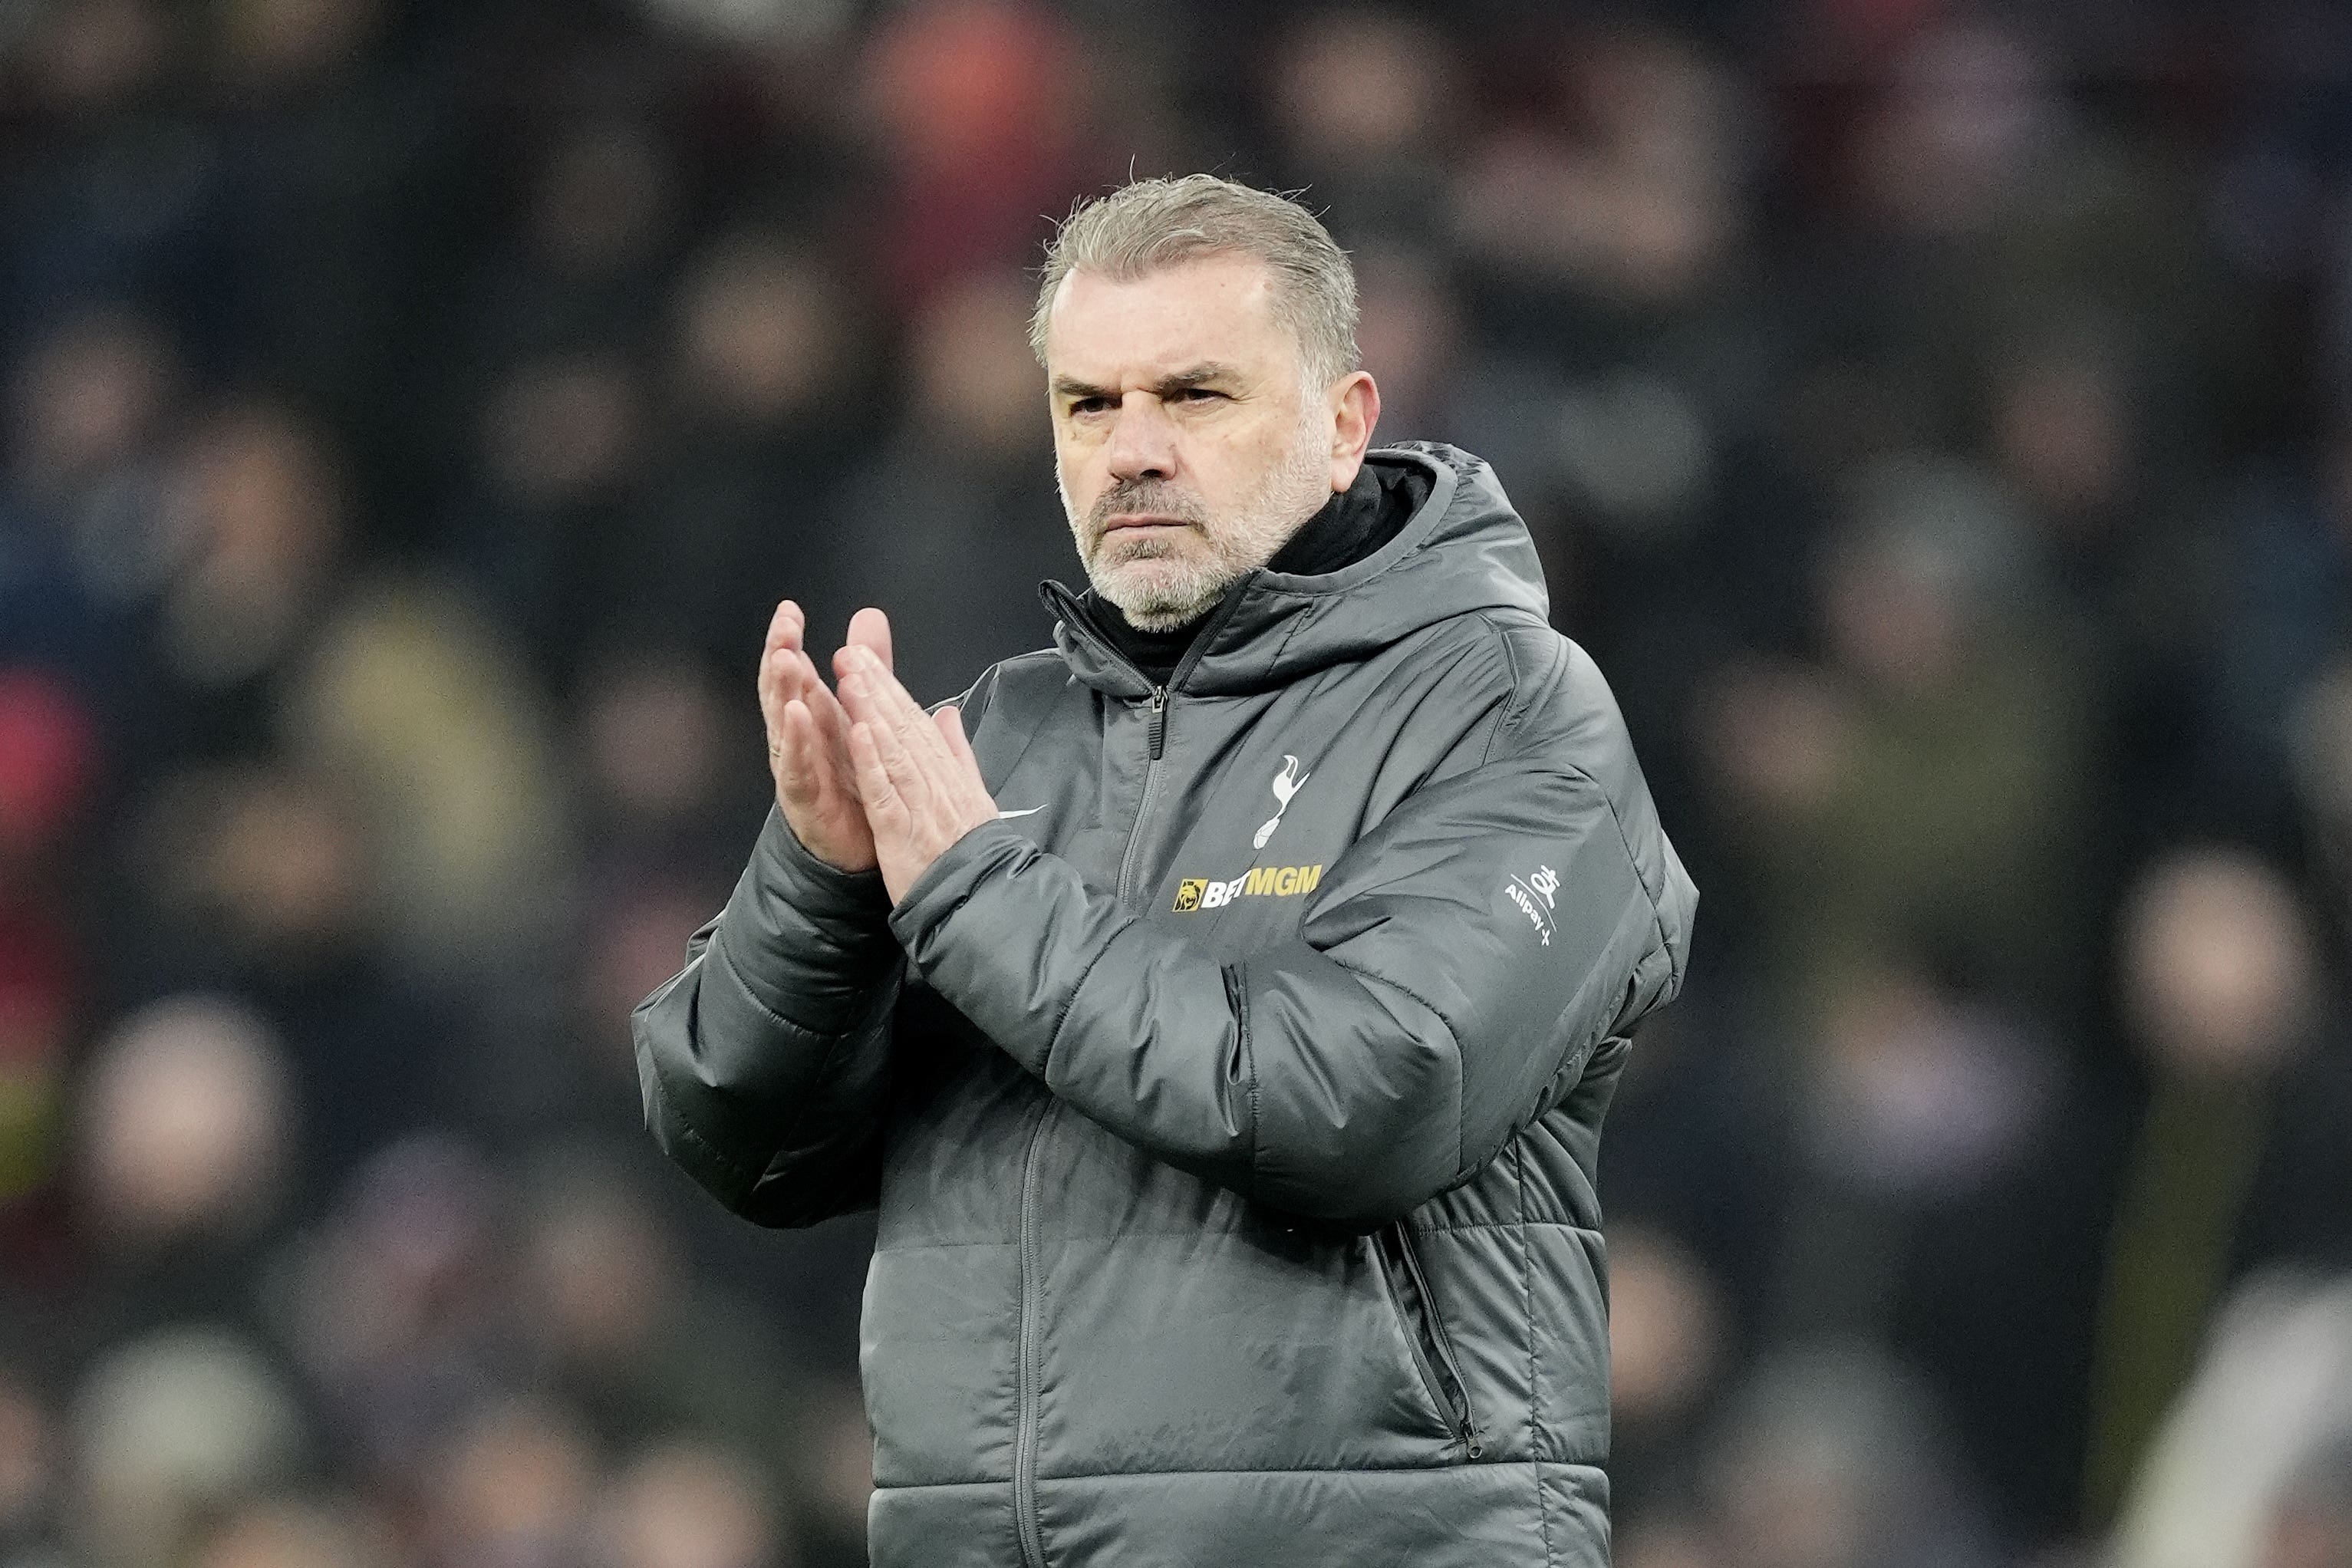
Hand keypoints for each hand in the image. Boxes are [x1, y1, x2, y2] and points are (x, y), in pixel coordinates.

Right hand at [758, 600, 892, 872]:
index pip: (795, 672)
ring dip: (783, 691)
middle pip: (782, 691)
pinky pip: (795, 768)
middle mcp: (800, 738)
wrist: (863, 846)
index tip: (790, 610)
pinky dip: (794, 743)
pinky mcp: (805, 799)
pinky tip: (795, 717)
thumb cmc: (856, 778)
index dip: (789, 641)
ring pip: (783, 724)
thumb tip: (867, 617)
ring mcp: (798, 768)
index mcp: (814, 716)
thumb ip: (868, 668)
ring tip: (787, 660)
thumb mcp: (864, 714)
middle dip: (779, 658)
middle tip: (784, 628)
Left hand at [834, 641, 997, 902]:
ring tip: (850, 679)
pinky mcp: (904, 832)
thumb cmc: (974, 853)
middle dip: (876, 687)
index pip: (916, 722)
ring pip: (894, 750)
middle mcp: (936, 782)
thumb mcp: (973, 797)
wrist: (985, 899)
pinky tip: (858, 733)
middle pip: (903, 727)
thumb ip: (958, 754)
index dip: (889, 687)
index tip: (865, 659)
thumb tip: (948, 715)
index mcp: (947, 773)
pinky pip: (887, 791)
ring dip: (872, 712)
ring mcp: (921, 805)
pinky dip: (873, 761)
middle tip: (850, 652)